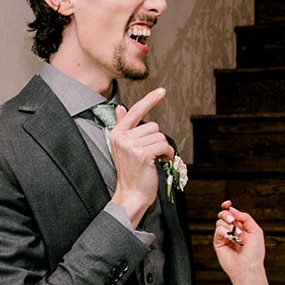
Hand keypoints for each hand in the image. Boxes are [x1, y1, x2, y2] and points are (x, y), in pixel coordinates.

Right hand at [109, 87, 173, 223]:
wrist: (131, 194)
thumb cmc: (131, 171)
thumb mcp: (124, 147)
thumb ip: (122, 126)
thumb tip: (119, 107)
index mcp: (117, 133)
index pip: (135, 111)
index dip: (150, 100)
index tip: (162, 90)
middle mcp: (122, 137)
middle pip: (152, 126)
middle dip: (157, 140)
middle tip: (152, 154)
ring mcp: (131, 146)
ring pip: (159, 136)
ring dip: (162, 148)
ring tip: (155, 159)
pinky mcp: (142, 154)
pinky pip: (163, 145)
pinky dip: (167, 154)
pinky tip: (161, 161)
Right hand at [213, 201, 264, 280]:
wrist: (248, 266)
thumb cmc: (254, 253)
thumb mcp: (256, 230)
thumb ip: (245, 217)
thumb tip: (233, 210)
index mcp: (242, 227)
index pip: (233, 213)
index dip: (229, 207)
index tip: (228, 204)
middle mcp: (233, 231)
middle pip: (224, 214)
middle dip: (226, 214)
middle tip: (231, 220)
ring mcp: (225, 237)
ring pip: (220, 221)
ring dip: (228, 225)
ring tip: (235, 234)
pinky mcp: (218, 242)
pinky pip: (218, 230)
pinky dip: (224, 232)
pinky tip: (230, 238)